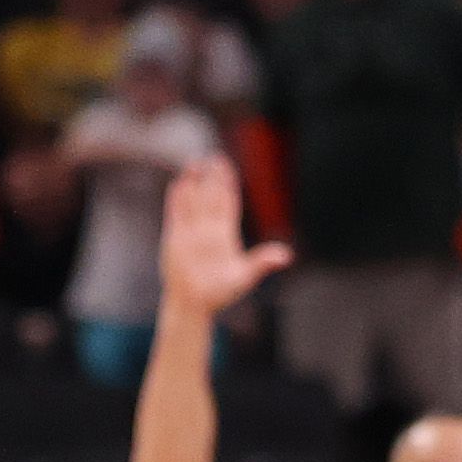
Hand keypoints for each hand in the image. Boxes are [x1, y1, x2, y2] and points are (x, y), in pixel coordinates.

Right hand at [155, 157, 287, 318]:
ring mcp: (191, 232)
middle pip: (211, 196)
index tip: (227, 166)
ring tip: (193, 163)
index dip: (228, 184)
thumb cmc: (221, 293)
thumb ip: (262, 263)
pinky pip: (175, 214)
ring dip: (193, 182)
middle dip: (212, 177)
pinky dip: (176, 199)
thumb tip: (286, 256)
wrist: (194, 304)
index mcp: (226, 234)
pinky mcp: (174, 238)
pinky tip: (178, 183)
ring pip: (193, 201)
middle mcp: (209, 229)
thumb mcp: (245, 277)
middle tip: (213, 157)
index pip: (228, 202)